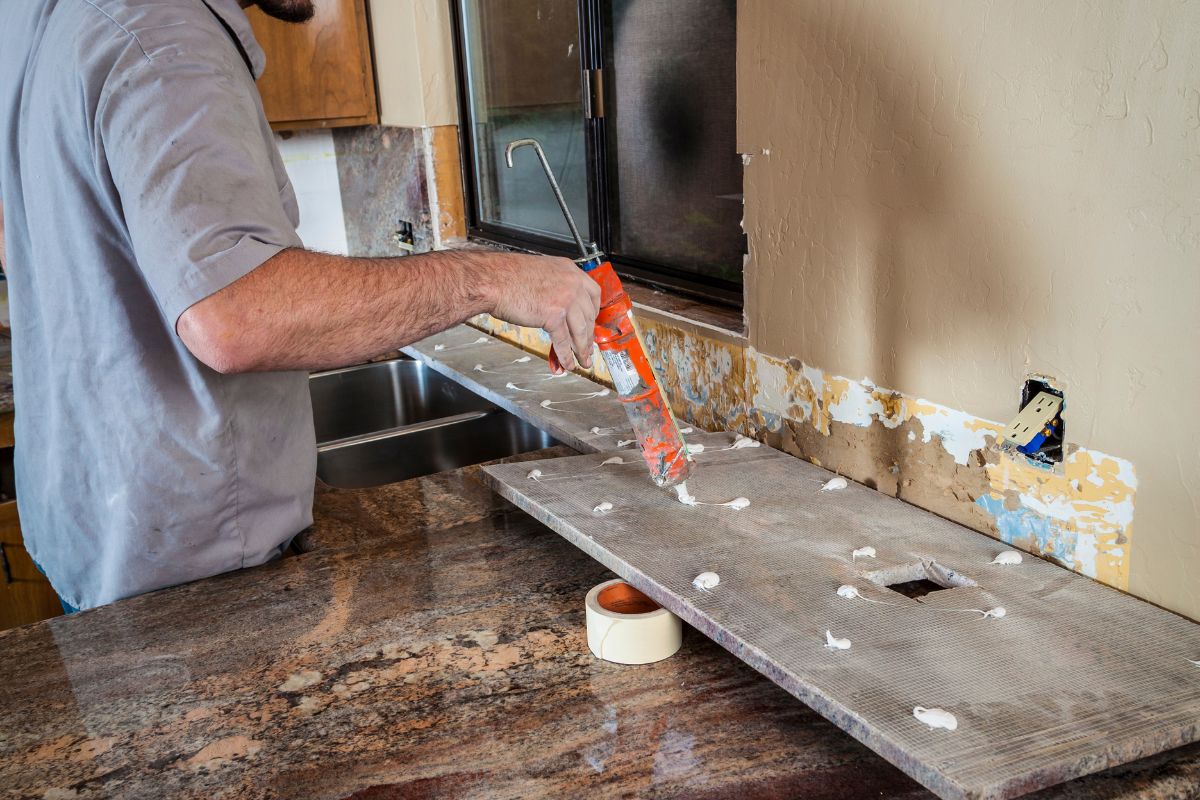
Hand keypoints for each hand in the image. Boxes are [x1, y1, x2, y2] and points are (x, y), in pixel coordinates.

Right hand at [487, 254, 600, 371]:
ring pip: (580, 331)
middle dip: (589, 336)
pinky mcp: (553, 316)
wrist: (492, 279)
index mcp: (568, 270)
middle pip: (588, 315)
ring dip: (582, 350)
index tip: (592, 322)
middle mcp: (571, 283)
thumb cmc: (507, 276)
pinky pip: (563, 341)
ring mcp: (565, 300)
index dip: (594, 312)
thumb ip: (554, 286)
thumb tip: (558, 305)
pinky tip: (567, 363)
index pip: (593, 293)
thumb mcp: (540, 272)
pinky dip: (565, 355)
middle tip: (588, 347)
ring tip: (583, 361)